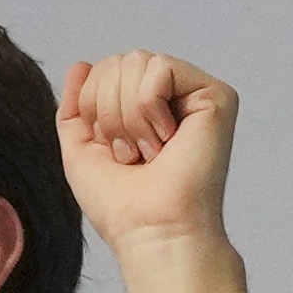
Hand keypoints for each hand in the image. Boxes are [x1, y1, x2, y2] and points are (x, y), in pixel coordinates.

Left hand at [57, 52, 243, 260]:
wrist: (152, 231)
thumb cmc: (121, 205)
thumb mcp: (81, 150)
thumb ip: (77, 105)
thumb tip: (82, 64)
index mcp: (147, 109)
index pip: (105, 69)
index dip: (93, 106)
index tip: (116, 153)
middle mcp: (175, 98)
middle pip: (118, 61)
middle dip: (108, 110)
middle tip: (132, 155)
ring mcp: (196, 96)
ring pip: (136, 61)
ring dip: (129, 115)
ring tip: (150, 151)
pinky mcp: (216, 96)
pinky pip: (159, 69)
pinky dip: (149, 108)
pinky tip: (168, 140)